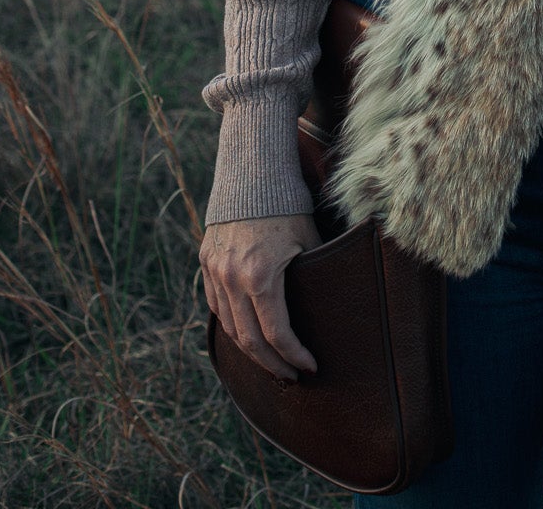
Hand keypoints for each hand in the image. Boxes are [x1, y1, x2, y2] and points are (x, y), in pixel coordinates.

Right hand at [201, 213, 322, 380]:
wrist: (252, 167)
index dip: (294, 356)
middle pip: (249, 340)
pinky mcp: (206, 260)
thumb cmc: (288, 201)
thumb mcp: (309, 239)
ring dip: (249, 349)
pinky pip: (215, 304)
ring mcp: (215, 270)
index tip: (310, 367)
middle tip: (291, 375)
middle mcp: (232, 278)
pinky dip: (230, 324)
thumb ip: (315, 274)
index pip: (276, 334)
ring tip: (271, 360)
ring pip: (228, 326)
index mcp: (261, 276)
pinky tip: (246, 332)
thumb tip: (336, 300)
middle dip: (272, 364)